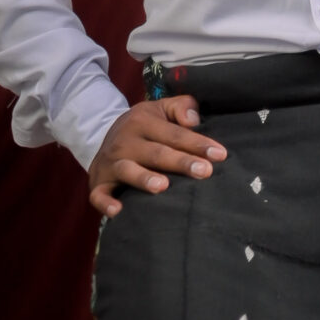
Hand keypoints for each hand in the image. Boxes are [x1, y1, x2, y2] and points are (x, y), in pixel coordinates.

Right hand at [88, 96, 227, 219]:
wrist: (101, 136)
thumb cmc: (144, 126)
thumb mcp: (161, 109)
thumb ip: (181, 107)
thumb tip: (193, 120)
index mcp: (143, 121)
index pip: (175, 134)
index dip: (198, 144)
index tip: (220, 155)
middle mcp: (125, 141)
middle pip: (156, 153)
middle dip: (180, 162)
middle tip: (204, 171)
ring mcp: (111, 162)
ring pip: (128, 170)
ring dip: (144, 179)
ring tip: (164, 186)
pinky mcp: (98, 182)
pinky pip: (99, 194)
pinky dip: (106, 203)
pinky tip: (119, 211)